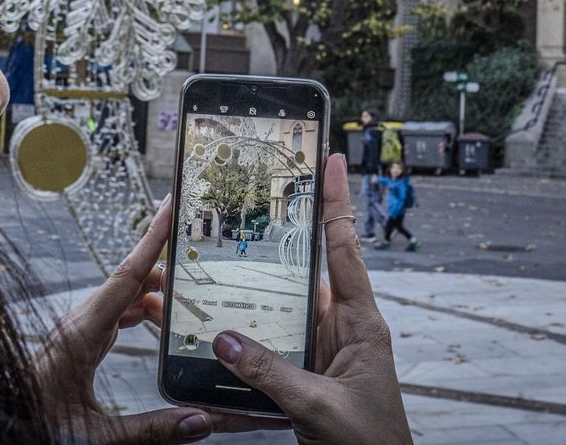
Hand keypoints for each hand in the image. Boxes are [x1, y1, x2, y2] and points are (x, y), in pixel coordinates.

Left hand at [33, 194, 288, 443]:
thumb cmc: (30, 425)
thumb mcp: (95, 435)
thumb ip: (150, 429)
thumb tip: (201, 420)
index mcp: (80, 334)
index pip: (127, 276)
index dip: (152, 239)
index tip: (170, 205)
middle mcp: (78, 325)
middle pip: (130, 282)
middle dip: (167, 267)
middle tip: (202, 258)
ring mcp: (76, 332)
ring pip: (124, 298)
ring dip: (155, 294)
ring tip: (189, 297)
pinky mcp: (76, 344)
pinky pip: (115, 315)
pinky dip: (141, 311)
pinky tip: (157, 321)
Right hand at [211, 154, 410, 444]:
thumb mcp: (321, 406)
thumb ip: (274, 374)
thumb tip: (225, 341)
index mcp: (361, 323)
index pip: (344, 248)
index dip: (336, 201)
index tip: (331, 159)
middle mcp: (340, 328)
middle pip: (299, 273)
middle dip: (266, 247)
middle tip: (235, 214)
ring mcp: (320, 351)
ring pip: (277, 311)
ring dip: (243, 298)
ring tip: (204, 277)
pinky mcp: (302, 375)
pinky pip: (267, 348)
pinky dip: (241, 341)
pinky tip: (211, 335)